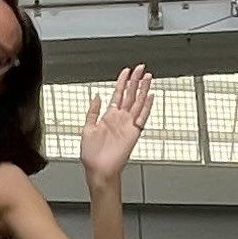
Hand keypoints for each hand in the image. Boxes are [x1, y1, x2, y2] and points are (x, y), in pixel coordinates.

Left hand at [81, 66, 155, 185]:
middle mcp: (120, 119)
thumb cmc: (92, 155)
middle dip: (135, 81)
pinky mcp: (133, 133)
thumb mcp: (87, 128)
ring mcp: (128, 125)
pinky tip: (150, 96)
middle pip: (130, 95)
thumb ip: (92, 111)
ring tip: (148, 77)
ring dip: (143, 90)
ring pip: (137, 102)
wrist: (98, 170)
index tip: (126, 72)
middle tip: (141, 68)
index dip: (122, 82)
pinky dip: (147, 107)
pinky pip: (142, 117)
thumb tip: (96, 96)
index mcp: (108, 117)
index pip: (117, 95)